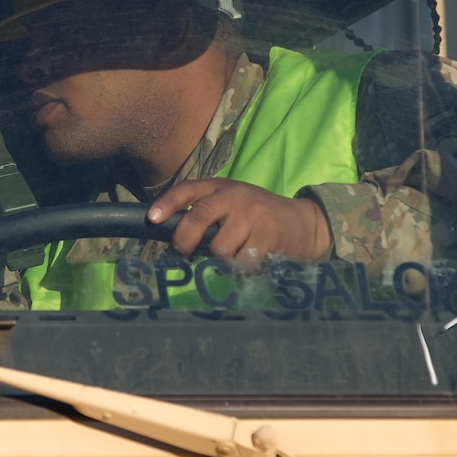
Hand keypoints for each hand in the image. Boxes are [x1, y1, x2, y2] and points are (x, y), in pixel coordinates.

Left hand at [146, 178, 332, 268]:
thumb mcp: (232, 205)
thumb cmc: (259, 217)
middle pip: (198, 216)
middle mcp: (235, 196)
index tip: (152, 219)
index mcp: (221, 187)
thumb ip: (206, 213)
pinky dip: (241, 269)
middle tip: (185, 252)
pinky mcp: (268, 235)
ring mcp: (253, 214)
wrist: (304, 223)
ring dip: (220, 260)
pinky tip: (251, 261)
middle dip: (185, 240)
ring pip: (219, 247)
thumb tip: (173, 237)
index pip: (188, 190)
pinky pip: (241, 261)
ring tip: (234, 254)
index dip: (167, 203)